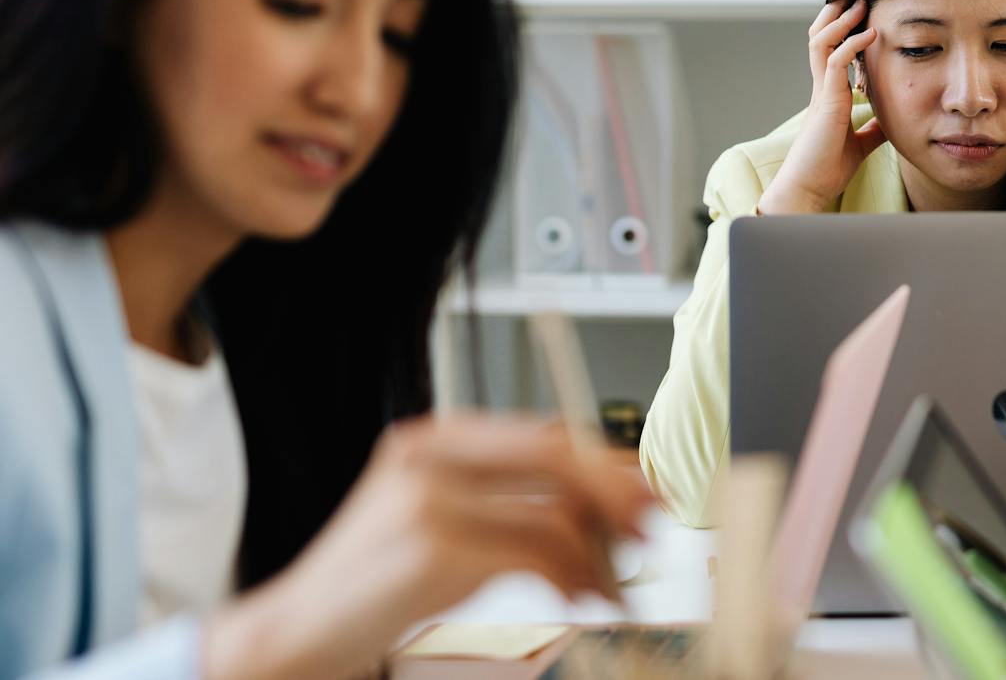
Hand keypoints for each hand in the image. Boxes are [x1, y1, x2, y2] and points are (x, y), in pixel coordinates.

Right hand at [202, 414, 653, 679]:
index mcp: (435, 439)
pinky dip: (570, 578)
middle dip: (613, 493)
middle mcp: (430, 455)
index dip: (602, 460)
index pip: (542, 432)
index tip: (643, 487)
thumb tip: (604, 502)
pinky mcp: (433, 547)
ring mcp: (428, 498)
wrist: (297, 632)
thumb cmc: (376, 584)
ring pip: (551, 511)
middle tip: (650, 525)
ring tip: (614, 585)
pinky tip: (581, 596)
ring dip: (597, 553)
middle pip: (554, 456)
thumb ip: (508, 500)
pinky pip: (532, 555)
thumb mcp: (442, 522)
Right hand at [759, 0, 887, 214]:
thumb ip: (873, 127)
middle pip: (821, 36)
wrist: (809, 189)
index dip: (842, 27)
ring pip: (822, 41)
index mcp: (829, 94)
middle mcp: (822, 87)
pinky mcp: (825, 101)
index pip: (831, 49)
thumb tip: (892, 120)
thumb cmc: (828, 168)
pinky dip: (852, 44)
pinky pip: (834, 62)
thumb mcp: (861, 143)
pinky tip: (870, 34)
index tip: (861, 11)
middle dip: (837, 13)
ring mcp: (821, 92)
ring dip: (841, 20)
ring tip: (861, 3)